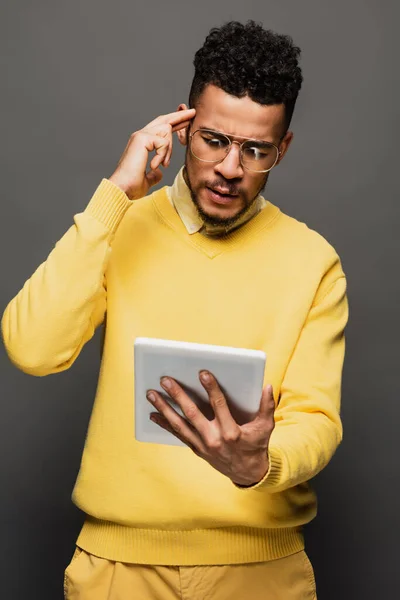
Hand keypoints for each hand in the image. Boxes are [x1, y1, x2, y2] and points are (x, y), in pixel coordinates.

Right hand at [109, 108, 194, 199]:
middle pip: (164, 120)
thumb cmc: (131, 186)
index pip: (160, 129)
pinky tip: (154, 165)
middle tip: (193, 112)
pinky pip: (163, 142)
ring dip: (169, 149)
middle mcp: (140, 135)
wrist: (122, 189)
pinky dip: (163, 154)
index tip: (186, 121)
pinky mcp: (142, 138)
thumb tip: (159, 173)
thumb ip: (154, 175)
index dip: (174, 124)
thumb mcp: (147, 180)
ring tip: (164, 164)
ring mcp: (140, 135)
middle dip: (179, 116)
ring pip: (166, 130)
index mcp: (141, 143)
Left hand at [146, 371, 274, 485]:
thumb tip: (268, 386)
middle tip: (166, 380)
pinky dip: (165, 424)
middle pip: (192, 414)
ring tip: (151, 394)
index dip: (211, 388)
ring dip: (164, 409)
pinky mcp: (197, 449)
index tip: (202, 373)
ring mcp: (203, 446)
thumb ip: (267, 406)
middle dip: (177, 396)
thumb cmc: (256, 445)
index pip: (219, 405)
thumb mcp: (266, 427)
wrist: (249, 473)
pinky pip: (178, 435)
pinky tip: (153, 414)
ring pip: (180, 425)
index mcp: (232, 432)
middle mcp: (214, 439)